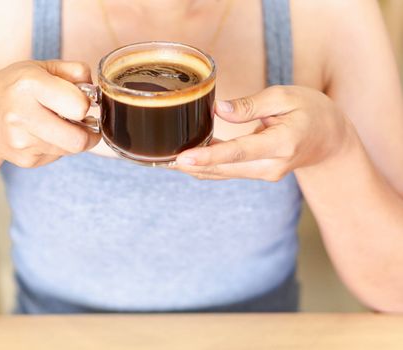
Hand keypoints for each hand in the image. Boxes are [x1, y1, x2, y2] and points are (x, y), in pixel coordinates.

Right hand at [0, 60, 100, 167]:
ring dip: (73, 138)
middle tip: (83, 122)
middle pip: (78, 140)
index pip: (79, 106)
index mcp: (28, 84)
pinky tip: (43, 134)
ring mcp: (21, 141)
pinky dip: (58, 146)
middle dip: (88, 133)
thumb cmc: (14, 88)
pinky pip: (58, 156)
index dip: (85, 103)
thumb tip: (96, 91)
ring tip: (58, 124)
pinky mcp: (24, 160)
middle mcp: (21, 114)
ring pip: (70, 149)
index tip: (79, 100)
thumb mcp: (40, 68)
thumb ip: (74, 71)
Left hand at [172, 86, 352, 180]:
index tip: (182, 159)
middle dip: (192, 166)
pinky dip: (207, 168)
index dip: (208, 157)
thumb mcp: (286, 97)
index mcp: (282, 143)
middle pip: (225, 168)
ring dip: (195, 169)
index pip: (239, 152)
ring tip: (165, 162)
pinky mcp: (258, 173)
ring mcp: (265, 173)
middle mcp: (271, 165)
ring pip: (224, 173)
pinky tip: (186, 163)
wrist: (330, 140)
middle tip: (160, 161)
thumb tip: (220, 111)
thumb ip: (252, 105)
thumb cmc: (311, 112)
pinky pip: (229, 172)